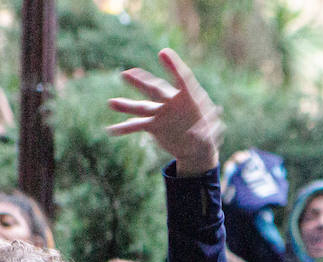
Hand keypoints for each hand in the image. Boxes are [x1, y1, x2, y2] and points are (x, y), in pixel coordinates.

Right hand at [108, 48, 222, 176]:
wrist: (197, 147)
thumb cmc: (208, 135)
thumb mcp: (211, 135)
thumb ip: (206, 133)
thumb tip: (196, 134)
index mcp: (190, 97)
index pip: (183, 78)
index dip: (174, 66)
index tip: (164, 52)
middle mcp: (172, 102)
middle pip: (155, 89)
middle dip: (141, 82)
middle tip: (127, 74)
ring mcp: (161, 113)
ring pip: (142, 107)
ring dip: (126, 105)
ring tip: (111, 103)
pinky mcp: (154, 125)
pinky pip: (137, 125)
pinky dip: (124, 128)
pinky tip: (111, 130)